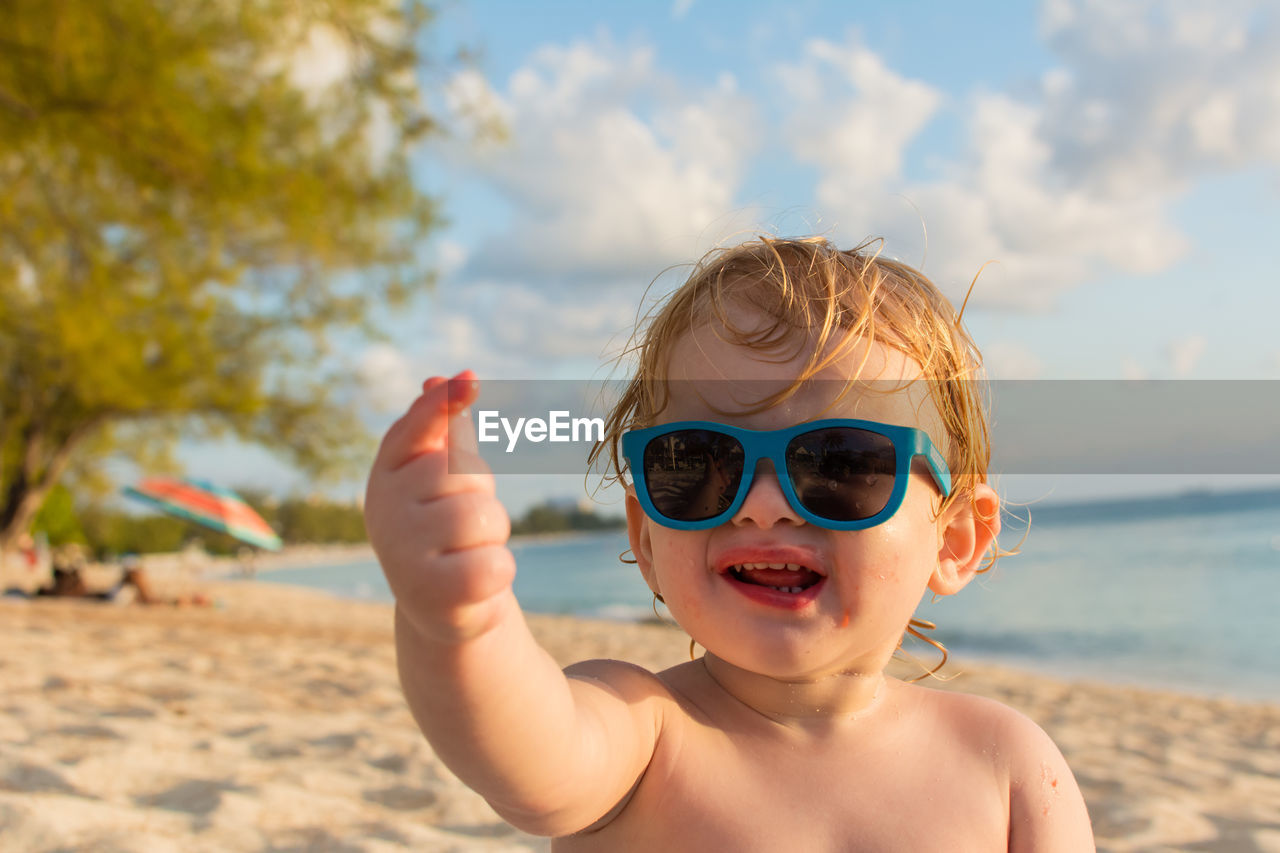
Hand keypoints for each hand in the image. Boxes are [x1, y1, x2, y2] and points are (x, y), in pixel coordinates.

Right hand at [364, 371, 514, 641]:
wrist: (438, 607)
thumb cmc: (445, 528)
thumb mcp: (439, 479)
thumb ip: (440, 430)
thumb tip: (437, 378)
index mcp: (387, 476)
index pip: (413, 430)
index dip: (442, 406)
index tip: (470, 381)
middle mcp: (384, 512)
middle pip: (465, 474)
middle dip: (482, 496)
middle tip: (465, 525)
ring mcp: (401, 556)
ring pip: (484, 518)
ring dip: (494, 536)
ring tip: (469, 552)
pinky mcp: (429, 596)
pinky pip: (495, 565)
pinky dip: (498, 573)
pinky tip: (475, 584)